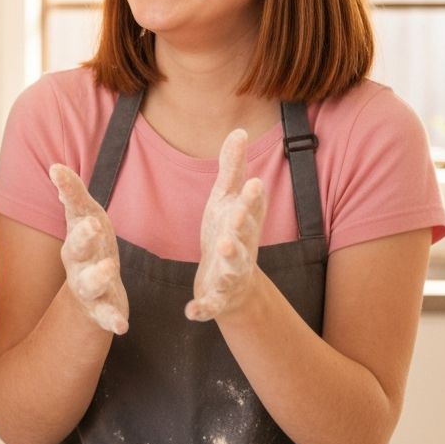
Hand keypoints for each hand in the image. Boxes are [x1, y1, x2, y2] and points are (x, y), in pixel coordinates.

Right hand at [50, 164, 128, 334]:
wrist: (90, 292)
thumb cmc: (90, 245)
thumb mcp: (85, 217)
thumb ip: (73, 193)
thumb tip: (55, 166)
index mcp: (75, 235)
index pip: (71, 210)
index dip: (67, 192)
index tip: (59, 172)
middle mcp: (77, 261)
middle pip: (77, 249)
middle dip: (84, 236)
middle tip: (95, 224)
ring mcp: (89, 286)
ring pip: (90, 283)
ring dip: (98, 275)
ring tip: (109, 269)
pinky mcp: (103, 309)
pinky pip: (106, 316)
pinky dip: (112, 320)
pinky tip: (121, 326)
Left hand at [185, 129, 265, 321]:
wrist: (229, 283)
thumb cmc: (228, 231)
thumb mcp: (226, 200)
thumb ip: (232, 168)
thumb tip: (240, 130)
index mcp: (242, 223)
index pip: (250, 208)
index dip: (252, 197)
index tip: (254, 182)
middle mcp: (241, 248)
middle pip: (244, 237)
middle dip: (242, 227)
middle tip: (237, 215)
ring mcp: (230, 274)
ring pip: (233, 269)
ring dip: (230, 260)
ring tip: (223, 248)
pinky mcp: (217, 297)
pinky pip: (211, 305)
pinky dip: (203, 309)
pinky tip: (190, 313)